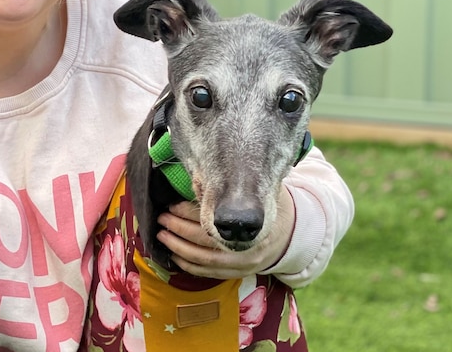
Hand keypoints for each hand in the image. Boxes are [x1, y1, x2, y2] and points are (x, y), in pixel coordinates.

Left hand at [155, 184, 295, 278]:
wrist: (290, 235)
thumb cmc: (268, 208)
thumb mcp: (258, 191)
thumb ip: (233, 188)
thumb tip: (198, 177)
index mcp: (252, 224)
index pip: (213, 219)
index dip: (189, 212)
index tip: (172, 205)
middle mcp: (248, 247)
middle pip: (205, 240)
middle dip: (178, 229)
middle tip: (162, 218)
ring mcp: (243, 264)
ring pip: (204, 260)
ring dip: (178, 248)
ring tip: (162, 235)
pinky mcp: (238, 274)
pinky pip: (209, 274)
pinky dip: (189, 266)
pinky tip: (174, 256)